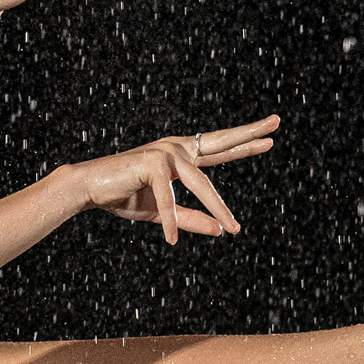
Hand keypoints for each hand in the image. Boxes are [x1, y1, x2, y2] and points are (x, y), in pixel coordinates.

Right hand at [67, 117, 280, 244]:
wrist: (87, 189)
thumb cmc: (124, 197)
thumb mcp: (164, 214)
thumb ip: (193, 219)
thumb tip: (222, 231)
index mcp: (180, 155)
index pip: (218, 150)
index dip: (244, 146)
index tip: (270, 139)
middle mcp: (176, 148)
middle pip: (219, 142)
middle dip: (248, 134)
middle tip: (276, 122)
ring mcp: (164, 151)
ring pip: (201, 182)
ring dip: (218, 208)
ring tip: (234, 228)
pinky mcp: (151, 162)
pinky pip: (168, 197)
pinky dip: (172, 220)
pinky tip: (172, 240)